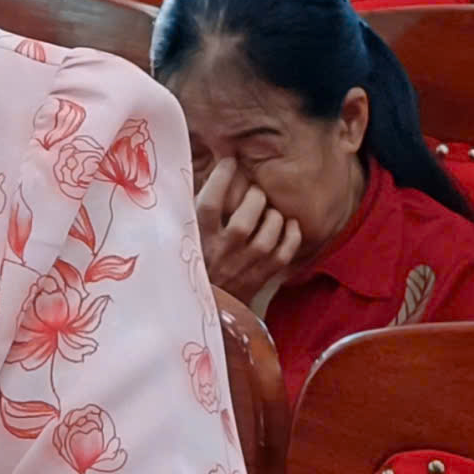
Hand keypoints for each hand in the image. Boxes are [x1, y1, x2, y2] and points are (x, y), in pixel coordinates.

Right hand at [196, 163, 302, 305]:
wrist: (199, 311)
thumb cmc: (189, 266)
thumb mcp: (181, 238)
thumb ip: (189, 211)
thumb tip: (200, 172)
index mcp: (196, 240)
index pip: (209, 205)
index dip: (221, 179)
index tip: (229, 162)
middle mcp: (220, 255)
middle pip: (244, 221)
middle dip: (254, 199)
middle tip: (256, 190)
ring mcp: (242, 269)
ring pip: (266, 238)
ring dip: (273, 218)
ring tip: (270, 210)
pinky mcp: (259, 280)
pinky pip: (283, 255)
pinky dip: (291, 238)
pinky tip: (289, 225)